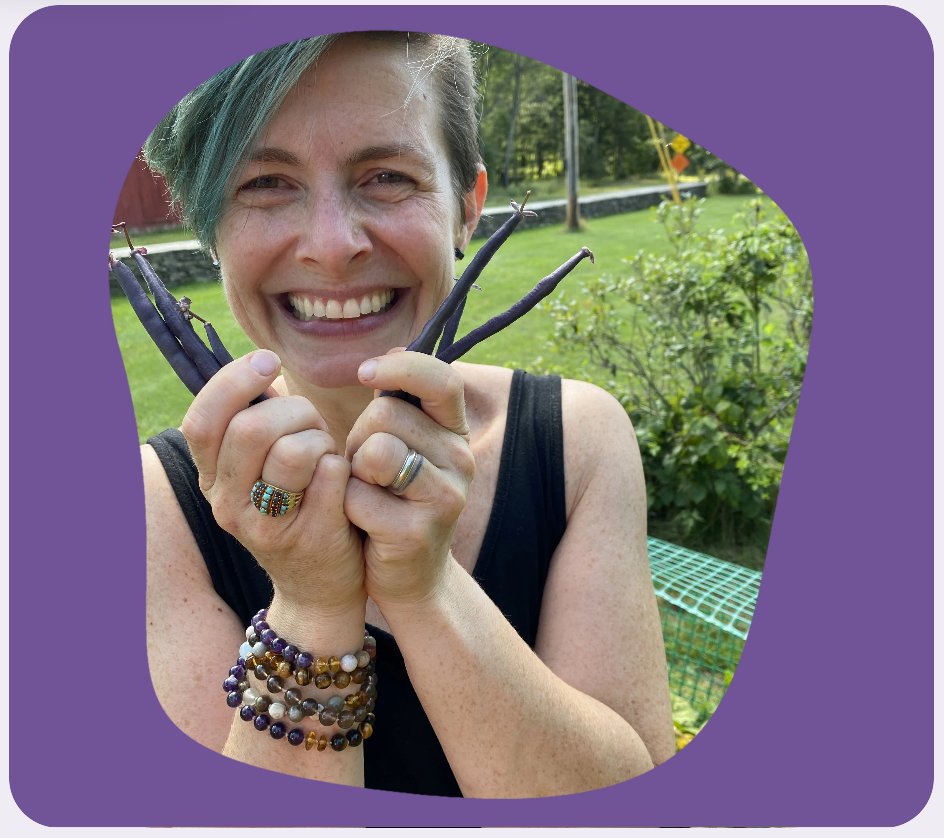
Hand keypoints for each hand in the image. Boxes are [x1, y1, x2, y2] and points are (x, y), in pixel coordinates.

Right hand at [180, 350, 364, 613]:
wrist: (322, 589)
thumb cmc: (299, 506)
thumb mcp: (262, 469)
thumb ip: (257, 423)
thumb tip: (265, 369)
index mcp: (212, 480)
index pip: (202, 421)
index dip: (234, 382)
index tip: (268, 363)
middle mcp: (228, 506)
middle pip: (251, 428)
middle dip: (293, 410)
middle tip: (313, 423)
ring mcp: (268, 526)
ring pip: (293, 450)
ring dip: (320, 438)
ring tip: (327, 453)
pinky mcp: (312, 538)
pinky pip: (333, 473)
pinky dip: (344, 464)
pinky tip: (346, 479)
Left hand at [343, 350, 475, 607]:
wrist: (410, 577)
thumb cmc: (393, 501)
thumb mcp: (404, 447)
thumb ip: (398, 406)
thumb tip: (386, 354)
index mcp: (456, 432)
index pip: (442, 380)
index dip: (402, 368)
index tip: (365, 372)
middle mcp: (460, 459)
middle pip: (386, 414)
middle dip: (359, 436)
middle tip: (368, 471)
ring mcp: (444, 497)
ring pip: (374, 451)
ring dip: (353, 469)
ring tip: (366, 492)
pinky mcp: (416, 531)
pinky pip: (357, 494)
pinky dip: (347, 506)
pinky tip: (364, 524)